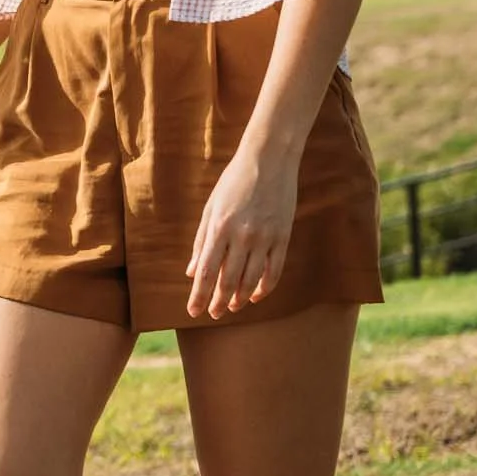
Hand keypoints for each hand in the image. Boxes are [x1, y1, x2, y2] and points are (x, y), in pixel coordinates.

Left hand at [185, 150, 299, 317]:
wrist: (269, 160)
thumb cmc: (233, 182)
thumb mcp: (211, 208)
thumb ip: (202, 241)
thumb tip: (193, 272)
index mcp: (219, 228)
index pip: (207, 271)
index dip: (199, 295)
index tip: (193, 312)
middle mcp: (242, 236)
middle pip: (228, 280)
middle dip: (218, 302)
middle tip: (213, 315)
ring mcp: (265, 238)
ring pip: (251, 280)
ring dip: (240, 298)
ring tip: (232, 308)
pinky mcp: (283, 237)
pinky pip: (274, 271)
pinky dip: (264, 287)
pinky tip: (256, 296)